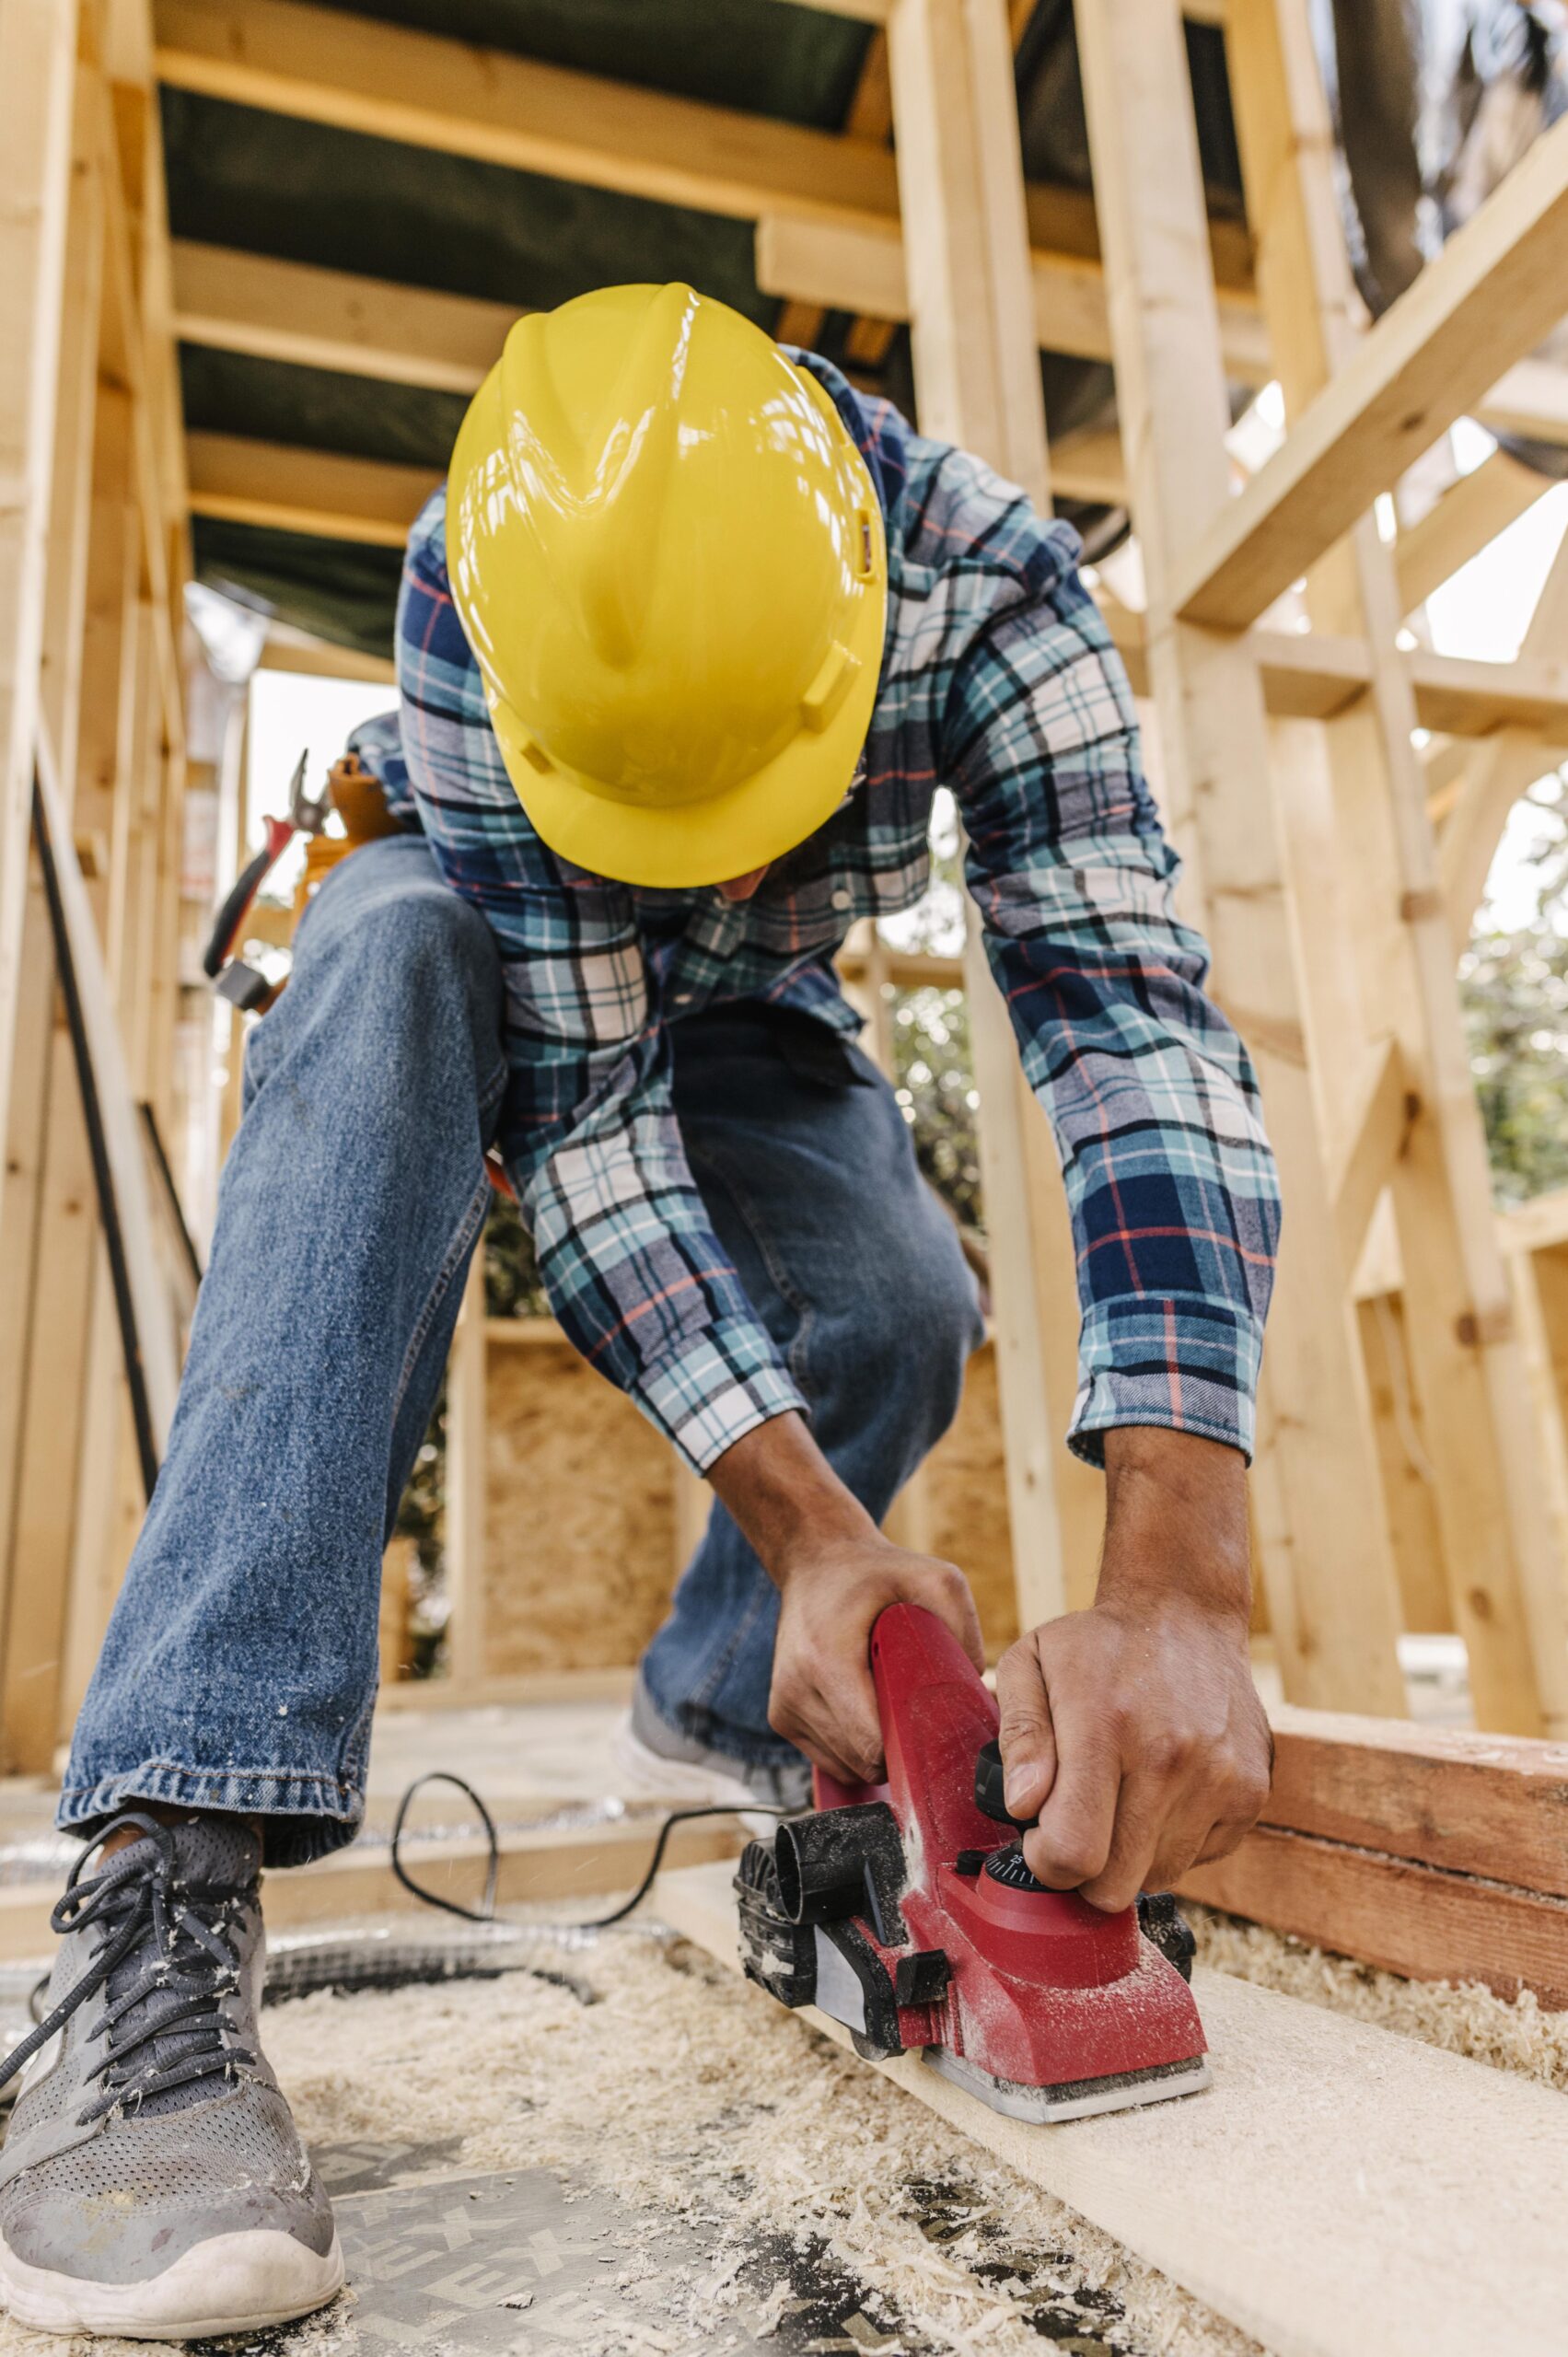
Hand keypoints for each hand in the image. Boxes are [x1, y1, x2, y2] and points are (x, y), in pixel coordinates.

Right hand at [770, 1535, 983, 1783]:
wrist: (816, 1561)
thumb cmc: (876, 1572)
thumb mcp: (934, 1579)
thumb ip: (963, 1629)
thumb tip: (977, 1692)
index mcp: (826, 1661)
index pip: (871, 1746)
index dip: (911, 1750)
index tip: (934, 1731)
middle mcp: (797, 1690)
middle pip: (862, 1762)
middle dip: (899, 1749)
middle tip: (919, 1713)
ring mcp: (783, 1708)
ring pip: (845, 1767)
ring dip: (875, 1750)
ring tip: (889, 1704)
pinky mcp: (781, 1717)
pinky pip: (829, 1759)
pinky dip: (854, 1747)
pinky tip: (868, 1709)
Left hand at [995, 1427, 1271, 1912]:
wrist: (1184, 1613)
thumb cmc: (1096, 1646)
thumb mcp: (1031, 1664)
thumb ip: (1020, 1738)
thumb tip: (1023, 1807)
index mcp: (1105, 1727)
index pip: (1073, 1852)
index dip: (1044, 1863)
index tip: (1038, 1835)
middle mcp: (1169, 1759)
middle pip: (1115, 1886)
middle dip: (1082, 1873)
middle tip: (1075, 1824)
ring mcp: (1219, 1778)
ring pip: (1158, 1878)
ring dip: (1129, 1856)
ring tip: (1120, 1797)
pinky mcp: (1251, 1792)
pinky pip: (1199, 1858)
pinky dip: (1171, 1840)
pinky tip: (1160, 1791)